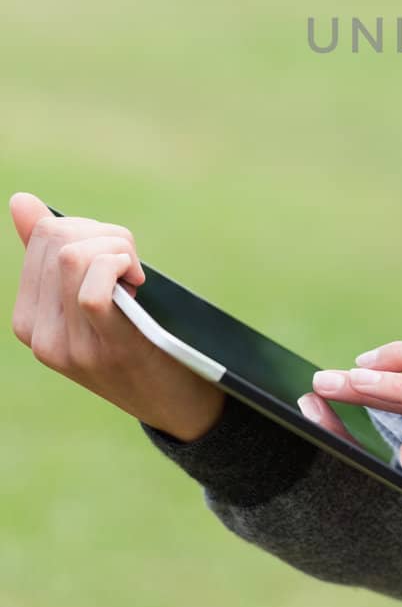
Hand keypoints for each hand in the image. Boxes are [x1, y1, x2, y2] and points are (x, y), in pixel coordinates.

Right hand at [9, 192, 225, 440]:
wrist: (175, 403)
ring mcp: (69, 346)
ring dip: (118, 247)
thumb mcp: (87, 298)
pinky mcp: (106, 349)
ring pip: (74, 255)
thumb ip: (54, 256)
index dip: (90, 228)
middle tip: (130, 264)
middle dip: (105, 233)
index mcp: (28, 319)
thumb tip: (21, 202)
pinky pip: (94, 291)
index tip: (115, 255)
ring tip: (134, 274)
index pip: (44, 235)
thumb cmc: (136, 339)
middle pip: (60, 238)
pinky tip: (137, 282)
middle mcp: (38, 335)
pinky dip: (120, 267)